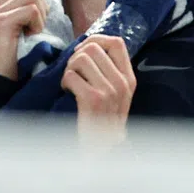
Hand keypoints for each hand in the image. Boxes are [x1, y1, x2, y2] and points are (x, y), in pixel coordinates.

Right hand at [0, 0, 47, 80]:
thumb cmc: (8, 59)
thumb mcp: (13, 31)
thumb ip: (19, 12)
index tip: (34, 15)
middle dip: (40, 3)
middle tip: (37, 24)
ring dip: (40, 13)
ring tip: (33, 30)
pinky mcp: (1, 22)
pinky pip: (31, 10)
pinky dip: (37, 23)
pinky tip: (31, 35)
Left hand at [60, 34, 135, 148]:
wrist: (100, 151)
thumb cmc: (102, 123)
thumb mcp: (116, 97)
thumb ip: (109, 74)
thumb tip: (89, 47)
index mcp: (129, 79)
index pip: (117, 42)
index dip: (96, 40)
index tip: (83, 52)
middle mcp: (121, 83)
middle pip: (94, 47)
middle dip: (76, 56)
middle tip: (73, 72)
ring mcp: (108, 91)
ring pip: (80, 59)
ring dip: (69, 68)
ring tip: (70, 83)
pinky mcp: (93, 100)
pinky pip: (71, 75)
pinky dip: (64, 82)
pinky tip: (67, 92)